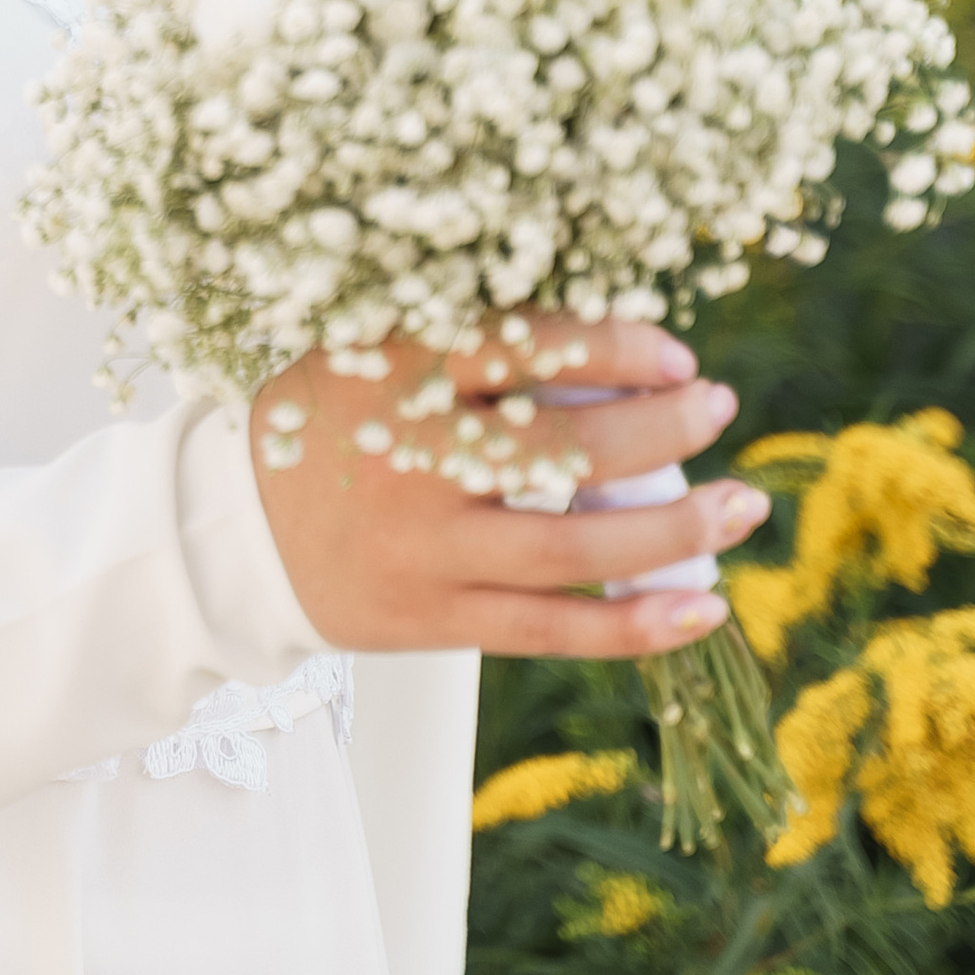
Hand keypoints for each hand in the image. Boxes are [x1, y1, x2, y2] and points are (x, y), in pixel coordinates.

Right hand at [246, 318, 769, 658]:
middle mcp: (407, 461)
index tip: (675, 354)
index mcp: (389, 373)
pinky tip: (703, 606)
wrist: (233, 535)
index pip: (523, 347)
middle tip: (719, 406)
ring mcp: (422, 549)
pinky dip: (635, 623)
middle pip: (563, 449)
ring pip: (572, 549)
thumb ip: (468, 347)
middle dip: (662, 429)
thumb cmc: (329, 426)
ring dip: (674, 530)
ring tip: (742, 504)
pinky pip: (552, 627)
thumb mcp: (369, 355)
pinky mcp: (433, 620)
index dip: (614, 348)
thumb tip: (616, 349)